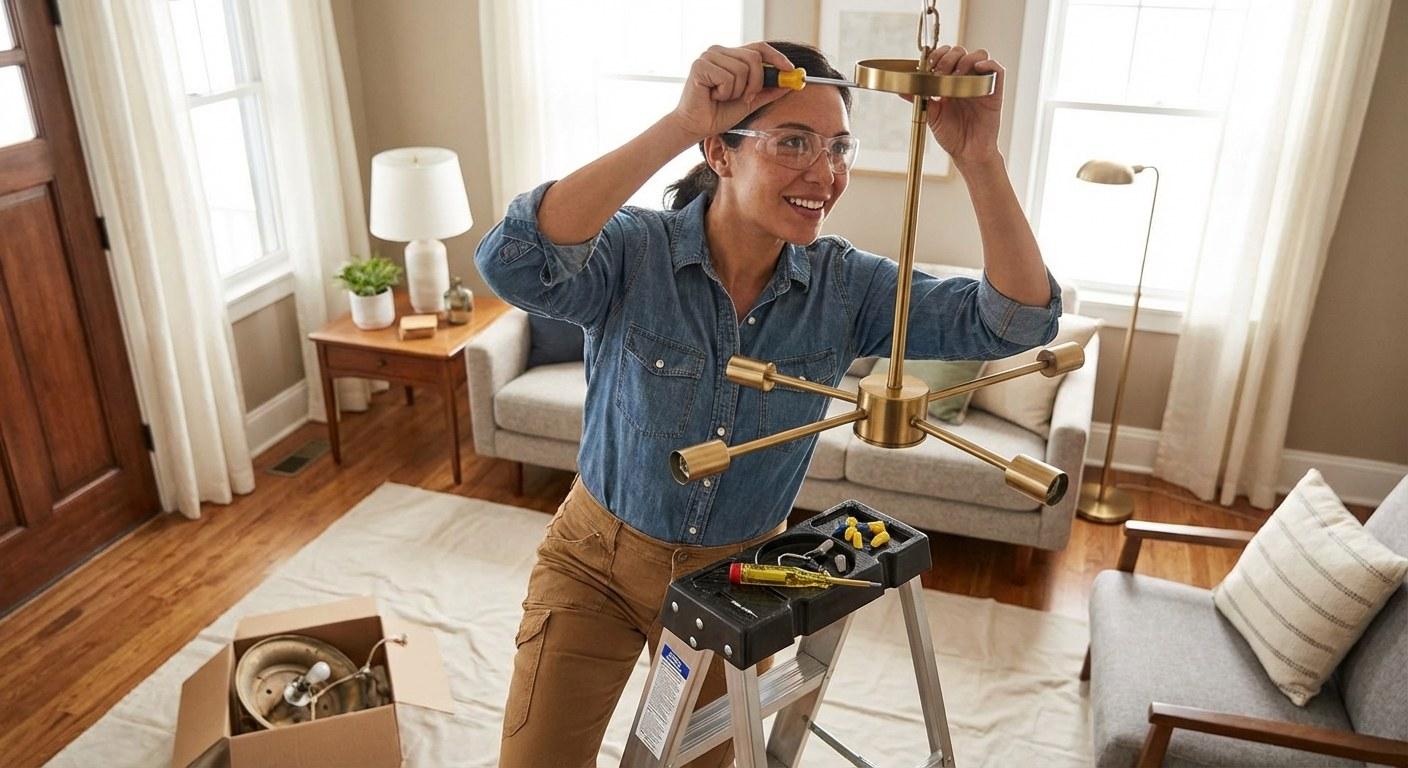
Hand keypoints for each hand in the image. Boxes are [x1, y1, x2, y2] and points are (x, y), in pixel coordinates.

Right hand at [669, 43, 794, 140]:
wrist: (696, 127)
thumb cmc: (719, 114)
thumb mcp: (750, 102)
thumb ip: (768, 91)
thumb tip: (790, 84)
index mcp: (731, 55)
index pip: (759, 47)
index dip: (776, 57)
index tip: (790, 70)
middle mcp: (719, 51)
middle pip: (754, 58)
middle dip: (756, 83)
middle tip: (746, 98)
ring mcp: (709, 56)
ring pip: (742, 69)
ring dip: (737, 91)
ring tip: (722, 97)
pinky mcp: (700, 65)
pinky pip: (727, 78)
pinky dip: (724, 93)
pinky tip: (713, 96)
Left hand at [914, 45, 1004, 166]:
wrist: (967, 152)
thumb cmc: (951, 134)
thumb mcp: (931, 114)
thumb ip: (919, 98)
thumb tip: (901, 89)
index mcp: (950, 81)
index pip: (946, 55)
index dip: (938, 54)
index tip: (930, 63)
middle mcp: (966, 78)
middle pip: (961, 51)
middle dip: (949, 57)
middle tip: (941, 71)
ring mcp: (981, 83)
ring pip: (980, 55)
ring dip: (967, 59)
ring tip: (957, 74)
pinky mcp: (995, 91)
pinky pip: (997, 70)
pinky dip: (988, 64)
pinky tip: (977, 69)